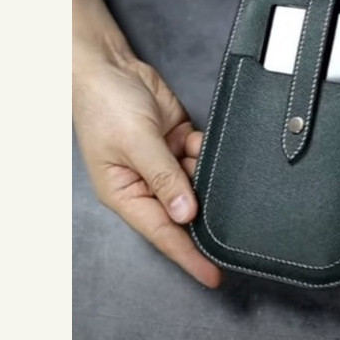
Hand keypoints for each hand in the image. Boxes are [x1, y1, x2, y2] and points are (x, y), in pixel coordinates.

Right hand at [72, 54, 220, 287]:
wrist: (109, 65)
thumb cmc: (104, 105)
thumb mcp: (136, 143)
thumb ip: (164, 177)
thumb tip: (186, 213)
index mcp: (125, 193)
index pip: (162, 233)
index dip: (188, 256)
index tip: (213, 275)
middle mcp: (145, 183)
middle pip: (183, 212)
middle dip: (206, 218)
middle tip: (235, 234)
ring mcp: (163, 164)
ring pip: (197, 183)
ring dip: (208, 178)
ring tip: (214, 172)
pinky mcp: (177, 143)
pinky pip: (201, 156)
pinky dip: (207, 153)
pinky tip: (205, 144)